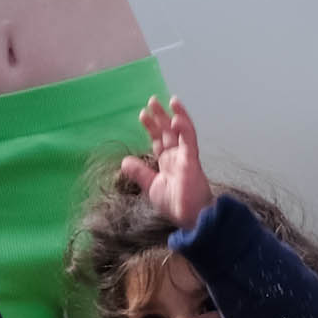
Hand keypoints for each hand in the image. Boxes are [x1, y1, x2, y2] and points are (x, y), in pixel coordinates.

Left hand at [118, 94, 215, 229]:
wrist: (190, 217)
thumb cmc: (175, 204)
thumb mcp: (151, 186)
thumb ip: (140, 173)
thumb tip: (125, 161)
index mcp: (167, 162)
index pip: (159, 139)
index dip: (151, 127)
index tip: (142, 114)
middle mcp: (177, 156)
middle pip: (169, 131)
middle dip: (161, 116)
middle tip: (153, 100)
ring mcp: (186, 157)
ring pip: (182, 131)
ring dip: (176, 115)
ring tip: (170, 101)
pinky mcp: (192, 160)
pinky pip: (189, 141)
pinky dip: (184, 129)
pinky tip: (176, 118)